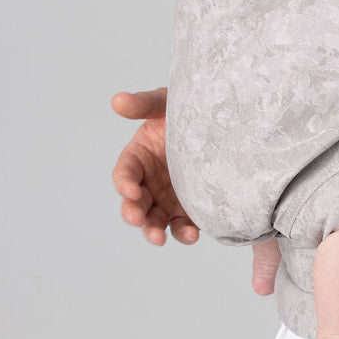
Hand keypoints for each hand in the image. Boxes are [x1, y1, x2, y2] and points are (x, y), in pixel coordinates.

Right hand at [111, 88, 198, 245]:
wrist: (221, 119)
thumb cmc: (187, 109)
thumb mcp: (165, 103)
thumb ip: (143, 104)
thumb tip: (117, 100)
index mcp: (139, 157)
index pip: (125, 174)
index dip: (124, 184)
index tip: (131, 190)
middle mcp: (149, 182)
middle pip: (135, 203)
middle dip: (133, 213)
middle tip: (137, 218)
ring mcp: (169, 198)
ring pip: (155, 220)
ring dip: (154, 230)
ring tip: (160, 238)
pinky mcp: (189, 208)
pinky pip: (183, 224)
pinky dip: (184, 232)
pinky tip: (192, 234)